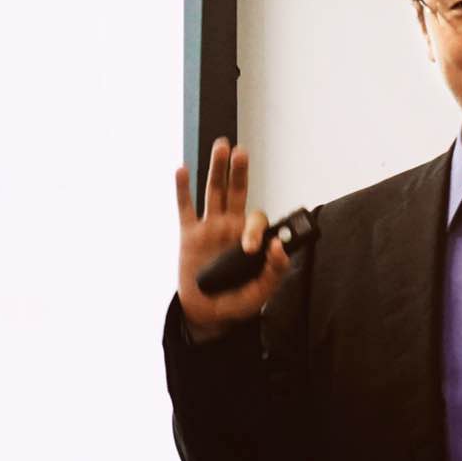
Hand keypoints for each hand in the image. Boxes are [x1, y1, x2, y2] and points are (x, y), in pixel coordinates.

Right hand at [176, 138, 290, 341]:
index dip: (255, 230)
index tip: (250, 248)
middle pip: (237, 192)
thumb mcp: (261, 292)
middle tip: (241, 153)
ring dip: (216, 169)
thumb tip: (279, 248)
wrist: (208, 314)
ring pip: (213, 193)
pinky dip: (182, 189)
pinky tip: (182, 170)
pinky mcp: (188, 236)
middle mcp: (231, 227)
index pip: (255, 221)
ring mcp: (209, 229)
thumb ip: (274, 271)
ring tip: (221, 147)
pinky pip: (185, 208)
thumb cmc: (237, 301)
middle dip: (239, 172)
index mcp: (251, 238)